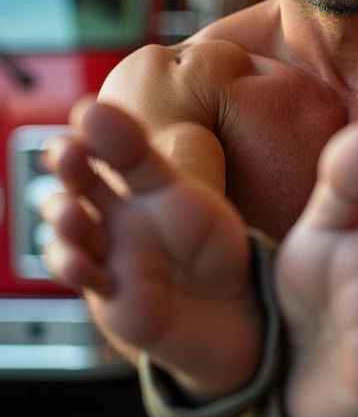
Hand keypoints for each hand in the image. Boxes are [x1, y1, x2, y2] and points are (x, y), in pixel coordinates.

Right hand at [41, 97, 260, 398]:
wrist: (236, 310)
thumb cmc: (211, 248)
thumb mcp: (180, 193)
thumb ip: (138, 155)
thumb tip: (92, 106)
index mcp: (138, 184)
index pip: (106, 148)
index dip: (93, 132)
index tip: (88, 113)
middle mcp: (115, 216)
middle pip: (75, 183)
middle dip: (66, 166)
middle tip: (69, 153)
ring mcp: (108, 254)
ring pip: (67, 230)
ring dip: (62, 218)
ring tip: (74, 213)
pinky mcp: (108, 294)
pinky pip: (81, 276)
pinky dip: (75, 266)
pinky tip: (85, 262)